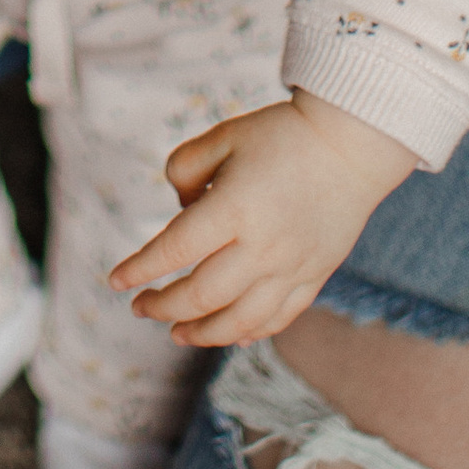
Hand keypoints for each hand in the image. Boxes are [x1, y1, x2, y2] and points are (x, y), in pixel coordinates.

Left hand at [111, 92, 414, 347]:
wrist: (351, 144)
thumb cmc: (280, 134)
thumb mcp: (223, 136)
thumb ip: (185, 169)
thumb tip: (180, 211)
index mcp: (234, 208)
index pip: (174, 250)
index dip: (141, 269)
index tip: (117, 281)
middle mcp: (262, 246)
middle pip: (202, 294)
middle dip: (164, 306)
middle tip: (140, 308)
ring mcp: (291, 268)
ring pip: (240, 321)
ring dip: (202, 333)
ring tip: (176, 334)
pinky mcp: (314, 277)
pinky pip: (278, 318)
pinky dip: (250, 332)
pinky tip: (230, 335)